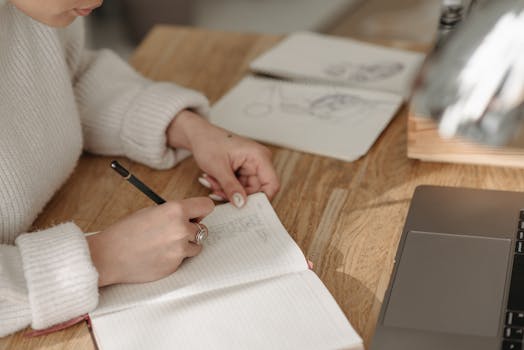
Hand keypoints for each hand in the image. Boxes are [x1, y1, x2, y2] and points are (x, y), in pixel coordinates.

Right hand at [87, 197, 213, 286]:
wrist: (109, 256)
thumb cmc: (125, 232)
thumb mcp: (151, 212)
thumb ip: (173, 213)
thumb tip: (189, 216)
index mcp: (176, 210)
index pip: (207, 206)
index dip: (202, 210)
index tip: (197, 214)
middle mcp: (182, 229)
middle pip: (203, 228)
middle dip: (192, 229)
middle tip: (175, 230)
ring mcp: (180, 249)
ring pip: (196, 246)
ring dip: (185, 244)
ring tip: (164, 244)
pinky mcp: (176, 265)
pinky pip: (183, 259)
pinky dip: (175, 257)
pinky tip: (158, 254)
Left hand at [167, 110, 279, 206]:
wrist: (198, 135)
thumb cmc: (209, 142)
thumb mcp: (218, 167)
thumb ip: (231, 187)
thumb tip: (241, 204)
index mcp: (259, 156)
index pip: (272, 184)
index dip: (262, 198)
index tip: (246, 207)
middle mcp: (258, 161)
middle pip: (257, 190)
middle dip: (237, 194)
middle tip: (218, 191)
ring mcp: (251, 167)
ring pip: (245, 191)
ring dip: (227, 191)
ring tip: (213, 181)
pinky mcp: (243, 171)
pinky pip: (238, 187)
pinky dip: (225, 187)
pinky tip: (214, 180)